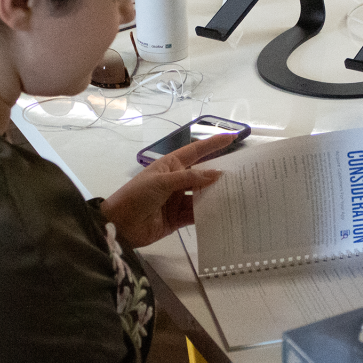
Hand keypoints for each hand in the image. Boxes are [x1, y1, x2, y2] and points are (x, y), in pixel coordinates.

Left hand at [101, 133, 234, 247]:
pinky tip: (223, 212)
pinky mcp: (179, 218)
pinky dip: (209, 213)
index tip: (232, 137)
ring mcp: (179, 199)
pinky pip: (198, 213)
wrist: (119, 225)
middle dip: (220, 173)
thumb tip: (217, 174)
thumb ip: (190, 178)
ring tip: (238, 193)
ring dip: (216, 194)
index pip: (195, 151)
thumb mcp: (162, 182)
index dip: (213, 144)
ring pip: (202, 195)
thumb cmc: (136, 196)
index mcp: (170, 166)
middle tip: (243, 172)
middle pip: (202, 174)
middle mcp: (177, 181)